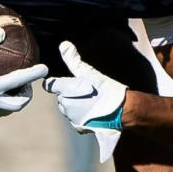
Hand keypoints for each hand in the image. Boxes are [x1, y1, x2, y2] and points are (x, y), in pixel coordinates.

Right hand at [0, 28, 47, 118]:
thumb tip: (2, 31)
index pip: (18, 81)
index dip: (33, 74)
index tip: (45, 68)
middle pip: (18, 104)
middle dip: (26, 95)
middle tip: (26, 84)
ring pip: (7, 111)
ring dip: (14, 101)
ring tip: (13, 89)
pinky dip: (1, 105)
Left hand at [43, 41, 127, 159]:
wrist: (121, 110)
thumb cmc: (105, 89)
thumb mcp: (89, 72)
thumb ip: (73, 60)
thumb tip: (63, 45)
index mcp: (64, 90)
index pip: (51, 85)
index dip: (56, 83)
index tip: (61, 82)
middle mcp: (65, 105)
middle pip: (60, 98)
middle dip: (69, 95)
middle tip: (84, 91)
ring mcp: (71, 117)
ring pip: (67, 109)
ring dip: (75, 106)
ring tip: (90, 102)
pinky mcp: (79, 127)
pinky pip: (75, 120)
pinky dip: (81, 116)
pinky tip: (92, 112)